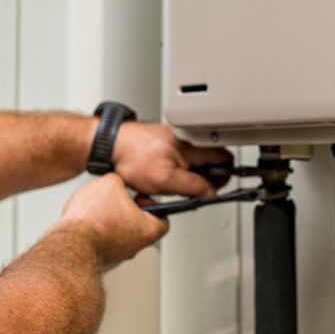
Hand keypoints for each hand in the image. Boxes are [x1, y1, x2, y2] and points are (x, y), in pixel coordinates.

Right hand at [57, 174, 167, 266]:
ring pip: (120, 234)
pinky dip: (97, 230)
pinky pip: (102, 240)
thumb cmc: (93, 218)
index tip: (142, 197)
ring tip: (98, 208)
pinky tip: (86, 219)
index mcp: (148, 230)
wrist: (70, 242)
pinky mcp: (100, 257)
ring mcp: (117, 254)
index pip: (164, 220)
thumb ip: (119, 180)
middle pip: (140, 226)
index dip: (153, 205)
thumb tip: (115, 183)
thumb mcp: (110, 182)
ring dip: (111, 220)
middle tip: (117, 200)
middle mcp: (135, 247)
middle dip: (128, 211)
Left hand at [110, 122, 233, 197]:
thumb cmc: (132, 157)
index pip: (224, 160)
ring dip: (185, 177)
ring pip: (192, 164)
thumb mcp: (166, 180)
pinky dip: (172, 172)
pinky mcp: (163, 144)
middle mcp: (186, 140)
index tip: (213, 190)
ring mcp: (175, 141)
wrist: (109, 145)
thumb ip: (193, 187)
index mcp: (193, 145)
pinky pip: (177, 161)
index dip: (222, 178)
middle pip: (209, 163)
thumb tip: (210, 193)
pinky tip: (159, 177)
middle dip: (201, 180)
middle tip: (187, 190)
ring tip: (169, 184)